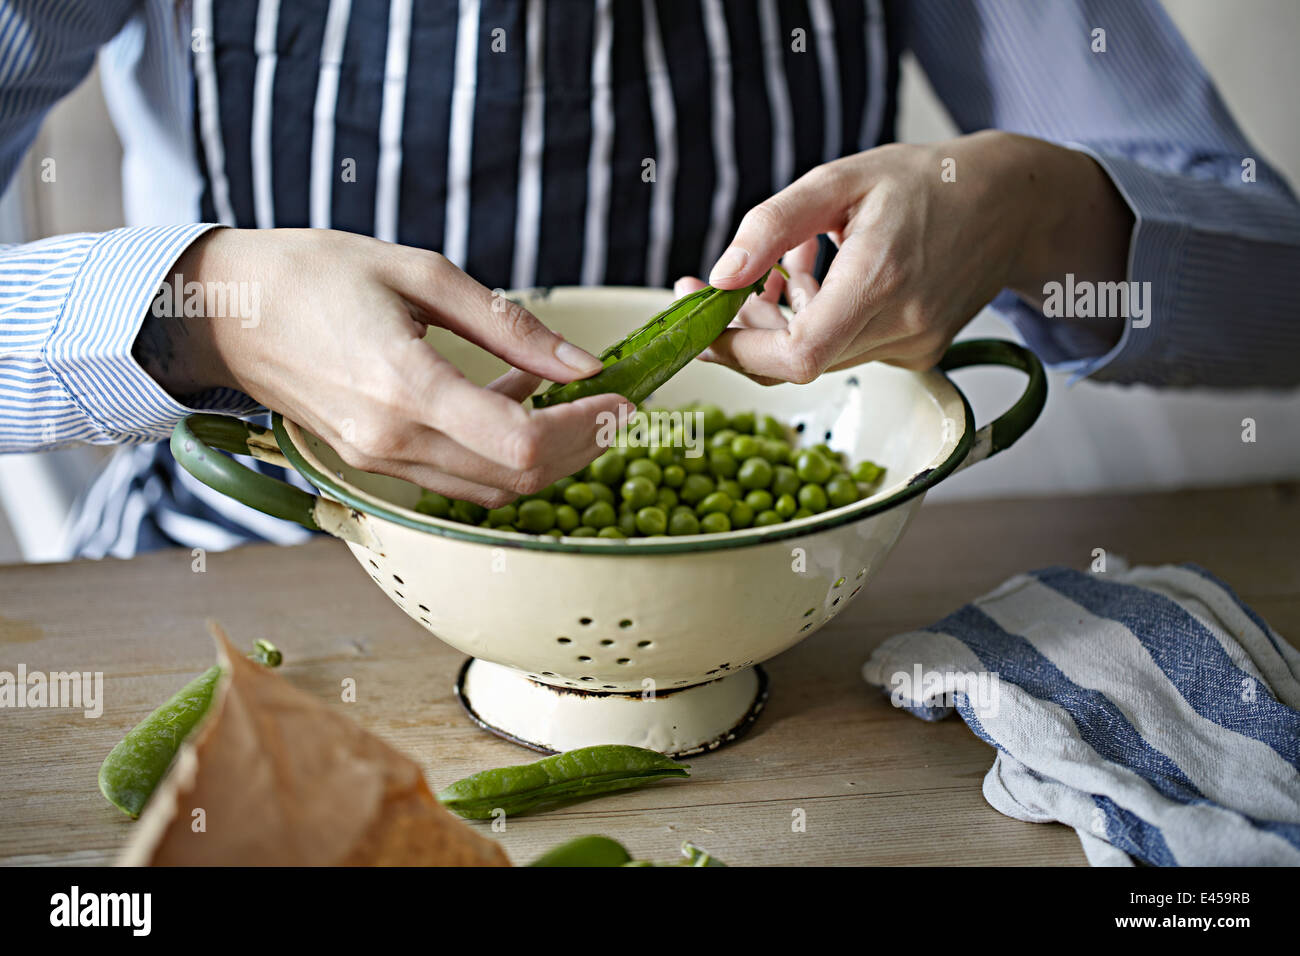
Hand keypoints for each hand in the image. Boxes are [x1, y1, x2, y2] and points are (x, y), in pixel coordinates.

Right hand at [137, 228, 627, 506]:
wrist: (229, 309)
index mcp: (405, 386)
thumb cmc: (317, 274)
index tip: (619, 398)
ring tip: (574, 407)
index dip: (584, 430)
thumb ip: (509, 326)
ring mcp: (380, 463)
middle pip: (517, 478)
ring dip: (547, 459)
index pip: (520, 443)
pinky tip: (516, 409)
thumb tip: (581, 364)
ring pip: (492, 492)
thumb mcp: (422, 273)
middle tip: (612, 406)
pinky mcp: (374, 466)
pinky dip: (502, 459)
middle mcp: (392, 440)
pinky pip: (458, 482)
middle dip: (580, 449)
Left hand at [677, 130, 1131, 382]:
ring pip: (818, 358)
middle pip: (797, 362)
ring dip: (780, 325)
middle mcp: (901, 325)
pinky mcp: (918, 354)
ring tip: (780, 271)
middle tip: (711, 292)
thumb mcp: (840, 180)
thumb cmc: (925, 182)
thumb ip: (773, 225)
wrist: (1010, 205)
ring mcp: (913, 348)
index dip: (739, 352)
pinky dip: (818, 324)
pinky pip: (846, 351)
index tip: (702, 326)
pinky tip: (820, 281)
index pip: (797, 355)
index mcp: (880, 278)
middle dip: (745, 334)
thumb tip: (719, 276)